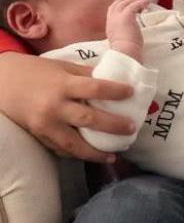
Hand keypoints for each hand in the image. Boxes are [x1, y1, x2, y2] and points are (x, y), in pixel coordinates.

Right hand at [0, 52, 134, 162]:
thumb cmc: (35, 71)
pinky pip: (59, 149)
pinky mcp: (38, 136)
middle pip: (88, 119)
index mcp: (63, 84)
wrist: (1, 82)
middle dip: (113, 125)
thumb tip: (113, 79)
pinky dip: (76, 153)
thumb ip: (85, 75)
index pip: (95, 88)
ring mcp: (45, 124)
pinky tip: (91, 156)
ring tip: (114, 155)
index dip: (115, 91)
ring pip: (73, 143)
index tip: (131, 93)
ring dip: (95, 152)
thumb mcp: (62, 67)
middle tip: (132, 129)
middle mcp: (54, 106)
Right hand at [106, 0, 148, 59]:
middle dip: (122, 0)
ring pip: (124, 4)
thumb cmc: (126, 51)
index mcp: (109, 27)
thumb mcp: (121, 41)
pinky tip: (147, 1)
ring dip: (134, 1)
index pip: (111, 13)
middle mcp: (111, 21)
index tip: (123, 3)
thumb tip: (132, 35)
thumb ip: (123, 36)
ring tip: (143, 0)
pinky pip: (134, 5)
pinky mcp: (126, 16)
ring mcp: (118, 17)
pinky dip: (141, 2)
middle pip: (115, 5)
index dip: (117, 7)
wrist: (125, 52)